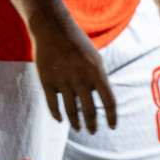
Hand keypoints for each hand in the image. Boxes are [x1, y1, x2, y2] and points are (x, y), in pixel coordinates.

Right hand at [29, 13, 115, 132]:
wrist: (52, 27)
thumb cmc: (76, 43)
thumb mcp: (94, 58)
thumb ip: (98, 79)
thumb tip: (102, 101)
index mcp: (96, 72)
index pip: (109, 101)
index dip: (112, 117)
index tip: (112, 127)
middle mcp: (80, 78)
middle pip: (89, 111)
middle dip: (92, 125)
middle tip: (92, 131)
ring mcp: (62, 80)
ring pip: (70, 111)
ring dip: (75, 123)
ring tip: (78, 128)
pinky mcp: (46, 81)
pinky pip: (52, 105)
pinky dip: (57, 115)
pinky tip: (60, 119)